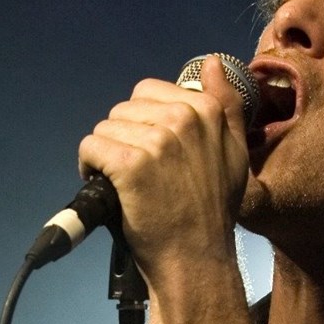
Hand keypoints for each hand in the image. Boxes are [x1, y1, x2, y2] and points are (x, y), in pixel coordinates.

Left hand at [78, 55, 248, 285]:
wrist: (196, 259)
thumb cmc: (212, 212)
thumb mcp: (234, 153)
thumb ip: (226, 105)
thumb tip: (211, 63)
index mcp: (206, 110)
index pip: (148, 92)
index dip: (141, 123)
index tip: (150, 153)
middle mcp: (182, 118)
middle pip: (123, 109)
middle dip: (123, 138)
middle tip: (137, 174)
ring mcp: (156, 141)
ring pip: (104, 129)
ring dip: (106, 156)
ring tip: (124, 185)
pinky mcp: (130, 164)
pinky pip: (91, 148)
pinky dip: (89, 168)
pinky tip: (108, 189)